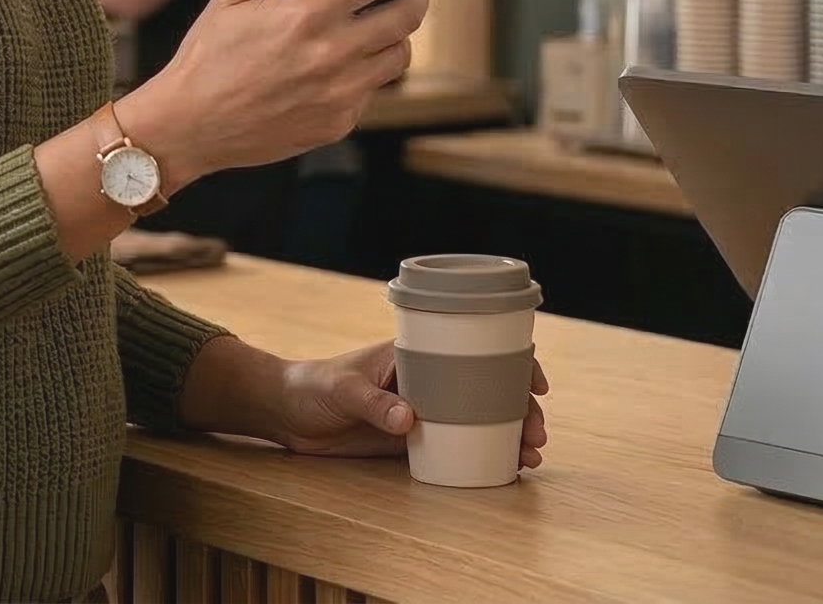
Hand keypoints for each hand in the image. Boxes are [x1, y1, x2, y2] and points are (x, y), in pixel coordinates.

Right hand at [124, 0, 444, 183]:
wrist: (190, 127)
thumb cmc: (208, 57)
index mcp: (308, 14)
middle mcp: (333, 54)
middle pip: (406, 15)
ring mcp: (340, 93)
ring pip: (399, 55)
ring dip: (398, 34)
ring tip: (379, 23)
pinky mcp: (339, 122)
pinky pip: (374, 91)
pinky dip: (370, 71)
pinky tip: (346, 63)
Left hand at [267, 340, 550, 466]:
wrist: (286, 413)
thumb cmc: (312, 386)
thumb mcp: (342, 390)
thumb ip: (374, 403)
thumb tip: (409, 419)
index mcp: (415, 354)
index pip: (473, 352)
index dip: (512, 364)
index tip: (535, 384)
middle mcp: (426, 380)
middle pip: (485, 391)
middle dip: (519, 410)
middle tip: (536, 435)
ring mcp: (421, 410)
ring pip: (477, 420)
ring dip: (508, 436)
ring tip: (530, 458)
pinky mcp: (410, 440)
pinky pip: (454, 446)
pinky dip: (481, 455)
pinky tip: (504, 470)